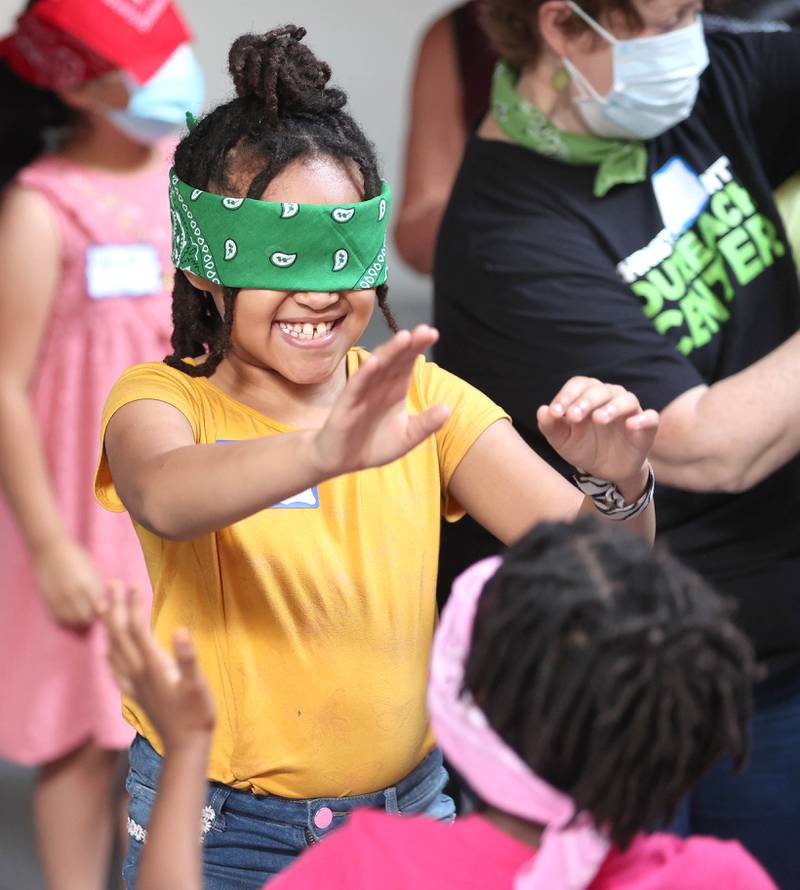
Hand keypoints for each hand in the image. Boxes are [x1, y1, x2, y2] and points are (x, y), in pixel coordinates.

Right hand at [33, 536, 102, 629]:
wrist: (51, 550)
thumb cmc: (76, 557)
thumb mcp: (92, 570)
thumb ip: (96, 588)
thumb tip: (102, 605)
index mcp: (87, 585)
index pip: (98, 609)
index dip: (101, 612)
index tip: (102, 610)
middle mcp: (72, 594)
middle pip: (85, 618)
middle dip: (90, 619)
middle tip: (92, 615)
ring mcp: (58, 598)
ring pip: (71, 621)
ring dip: (78, 621)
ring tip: (81, 615)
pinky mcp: (48, 600)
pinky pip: (58, 618)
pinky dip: (65, 620)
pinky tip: (70, 614)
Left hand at [102, 582, 215, 750]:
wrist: (185, 746)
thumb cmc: (197, 713)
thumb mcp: (198, 684)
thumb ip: (187, 658)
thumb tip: (180, 630)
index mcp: (153, 665)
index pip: (138, 628)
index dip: (134, 604)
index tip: (135, 583)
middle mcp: (138, 672)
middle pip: (120, 635)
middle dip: (116, 608)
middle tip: (112, 584)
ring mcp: (134, 684)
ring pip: (113, 649)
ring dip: (108, 626)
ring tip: (104, 606)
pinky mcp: (135, 694)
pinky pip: (114, 670)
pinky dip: (108, 654)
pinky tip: (106, 650)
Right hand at [309, 325, 450, 476]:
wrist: (341, 460)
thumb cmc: (373, 445)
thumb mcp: (406, 437)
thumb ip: (426, 425)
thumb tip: (447, 409)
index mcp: (395, 389)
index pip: (407, 363)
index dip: (418, 348)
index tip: (432, 333)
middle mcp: (379, 385)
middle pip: (395, 360)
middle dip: (409, 345)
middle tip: (424, 330)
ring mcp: (362, 392)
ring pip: (377, 367)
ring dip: (389, 352)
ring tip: (404, 337)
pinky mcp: (347, 404)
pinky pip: (356, 386)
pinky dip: (364, 374)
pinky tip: (373, 362)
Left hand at [537, 378, 658, 489]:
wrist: (606, 472)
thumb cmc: (584, 448)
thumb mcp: (563, 441)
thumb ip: (551, 427)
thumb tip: (542, 411)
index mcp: (588, 397)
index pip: (578, 385)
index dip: (566, 396)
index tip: (555, 412)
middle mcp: (610, 398)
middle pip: (600, 389)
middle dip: (585, 401)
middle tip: (573, 416)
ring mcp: (629, 412)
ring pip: (625, 399)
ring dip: (611, 407)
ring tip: (598, 419)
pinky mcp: (646, 428)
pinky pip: (650, 417)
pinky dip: (642, 419)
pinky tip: (630, 425)